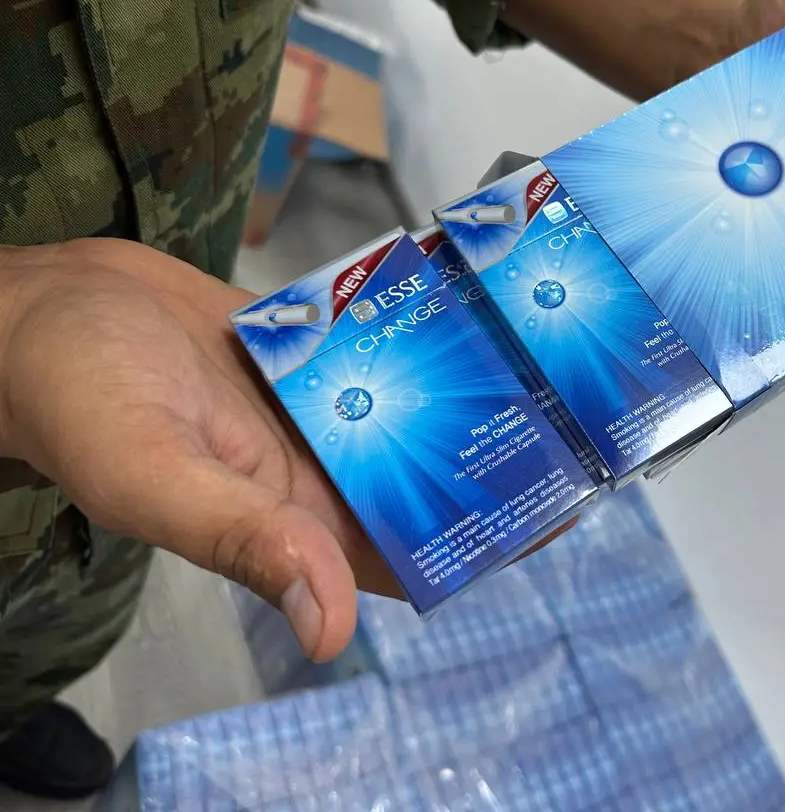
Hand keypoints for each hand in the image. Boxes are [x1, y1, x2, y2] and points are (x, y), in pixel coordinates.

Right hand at [0, 239, 568, 660]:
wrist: (39, 310)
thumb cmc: (76, 398)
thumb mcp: (156, 478)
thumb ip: (243, 542)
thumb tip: (331, 631)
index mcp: (289, 520)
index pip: (407, 548)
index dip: (481, 538)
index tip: (563, 506)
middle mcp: (310, 468)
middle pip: (425, 471)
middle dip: (494, 450)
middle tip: (578, 411)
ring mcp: (309, 403)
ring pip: (408, 405)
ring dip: (463, 387)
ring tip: (545, 354)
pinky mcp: (299, 348)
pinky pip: (372, 344)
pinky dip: (413, 330)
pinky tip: (466, 305)